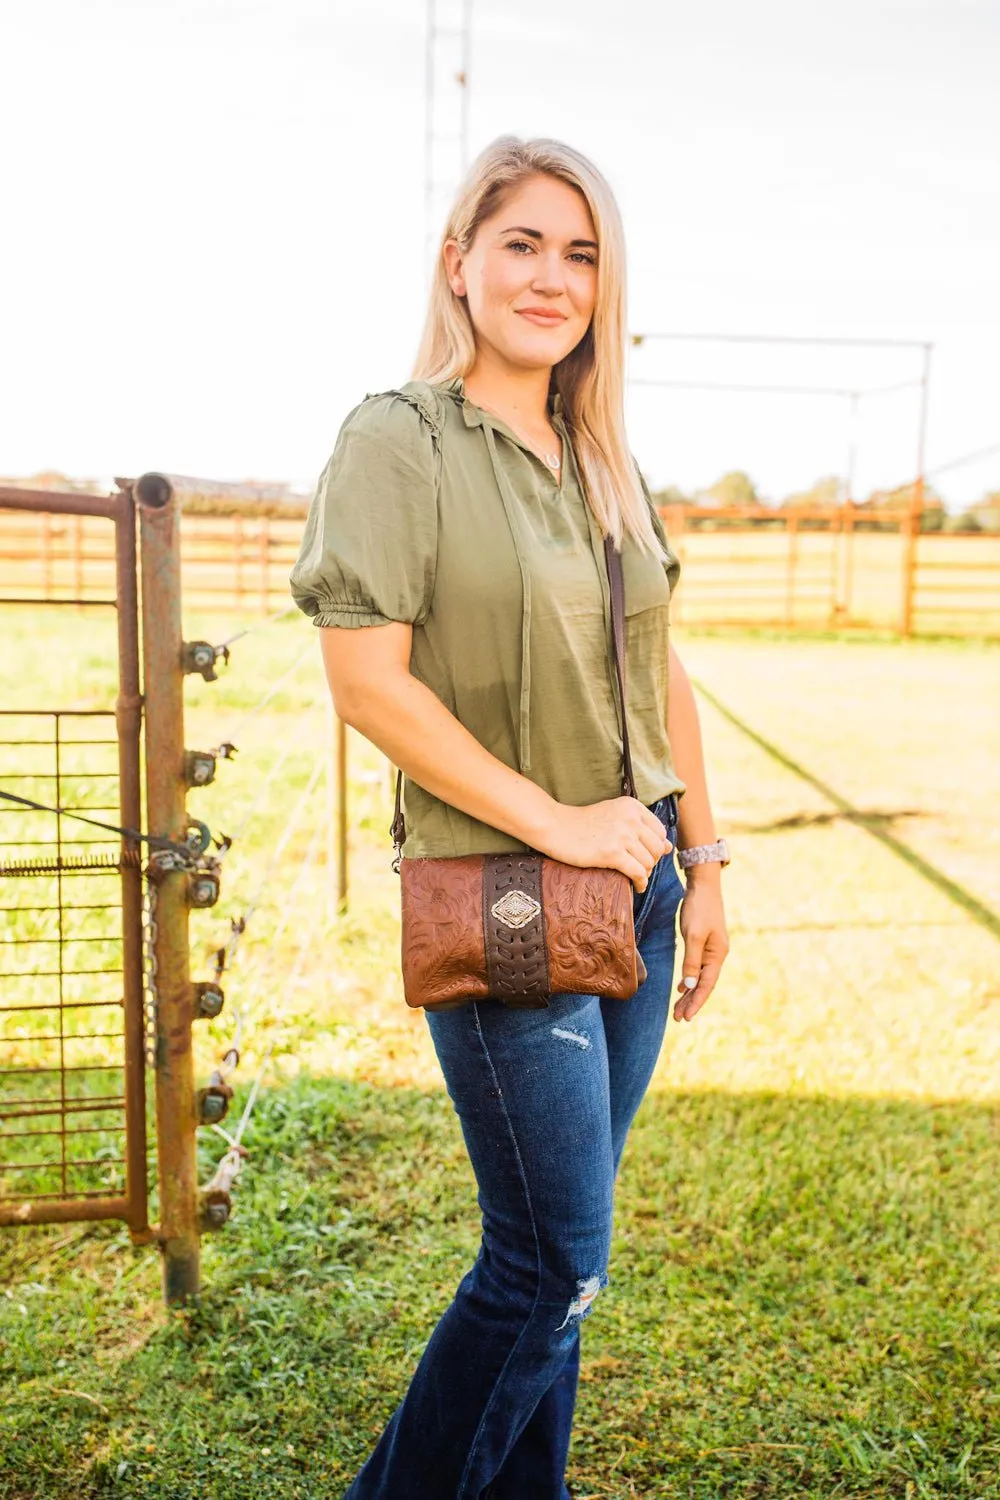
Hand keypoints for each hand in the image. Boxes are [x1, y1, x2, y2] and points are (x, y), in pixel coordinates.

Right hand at [541, 797, 670, 892]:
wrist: (556, 827)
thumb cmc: (582, 823)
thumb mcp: (614, 816)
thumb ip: (640, 827)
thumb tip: (668, 847)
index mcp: (632, 806)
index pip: (659, 832)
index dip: (655, 847)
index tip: (644, 855)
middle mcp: (630, 818)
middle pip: (656, 849)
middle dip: (651, 862)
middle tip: (639, 869)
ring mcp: (622, 835)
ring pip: (649, 862)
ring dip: (645, 874)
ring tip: (635, 877)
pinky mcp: (611, 853)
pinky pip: (637, 872)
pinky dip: (640, 882)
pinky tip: (636, 886)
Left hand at [674, 874, 728, 1020]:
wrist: (704, 886)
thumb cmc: (699, 908)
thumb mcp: (693, 935)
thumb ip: (692, 961)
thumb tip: (690, 985)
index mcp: (718, 955)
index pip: (706, 985)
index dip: (696, 1002)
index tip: (685, 1018)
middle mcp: (717, 955)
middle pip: (703, 985)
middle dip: (691, 1002)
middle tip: (678, 1018)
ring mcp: (711, 949)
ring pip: (700, 977)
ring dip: (689, 993)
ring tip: (678, 1009)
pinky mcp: (704, 943)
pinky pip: (697, 967)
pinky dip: (690, 979)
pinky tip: (683, 987)